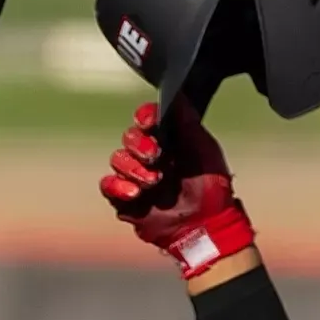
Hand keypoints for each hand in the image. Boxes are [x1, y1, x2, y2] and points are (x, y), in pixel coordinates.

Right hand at [99, 99, 254, 277]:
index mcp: (168, 140)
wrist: (206, 227)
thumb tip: (176, 93)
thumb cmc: (211, 189)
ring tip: (153, 182)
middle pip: (129, 137)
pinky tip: (135, 193)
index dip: (145, 117)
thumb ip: (189, 122)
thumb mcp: (205, 150)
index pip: (147, 119)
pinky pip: (107, 185)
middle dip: (140, 146)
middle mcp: (149, 156)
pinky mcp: (124, 199)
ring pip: (117, 159)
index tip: (149, 122)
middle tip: (156, 158)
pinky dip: (117, 186)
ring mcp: (135, 177)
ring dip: (133, 169)